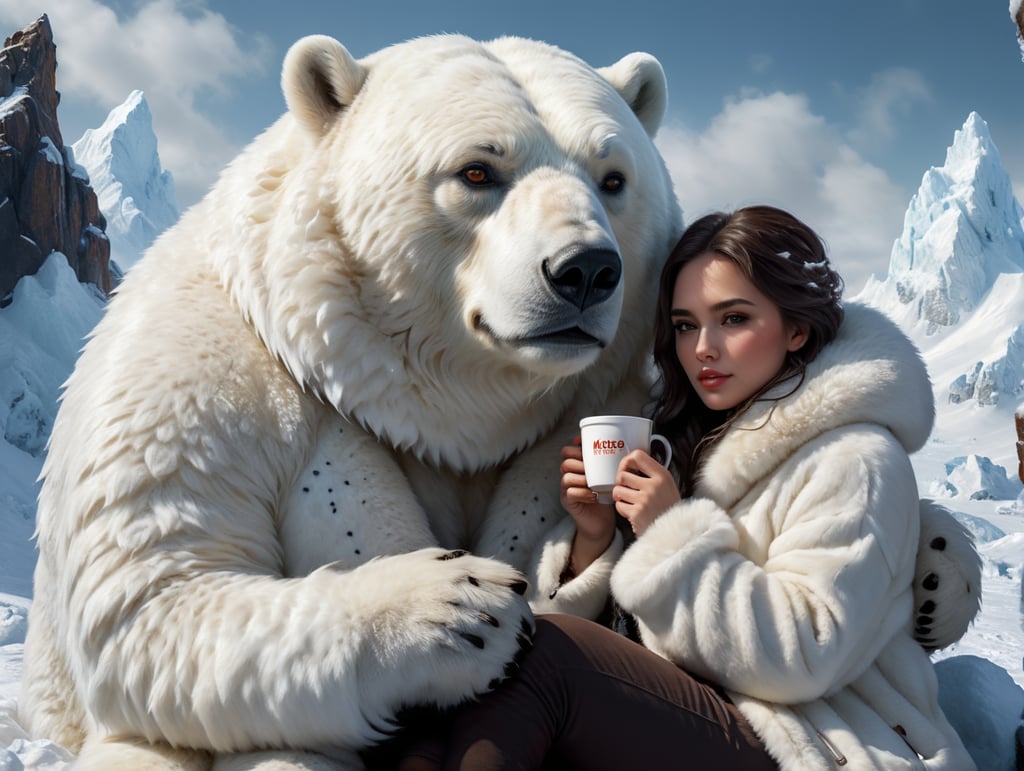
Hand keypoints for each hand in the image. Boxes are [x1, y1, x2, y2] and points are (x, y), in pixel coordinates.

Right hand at [560, 439, 616, 572]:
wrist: (602, 522)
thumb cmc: (607, 496)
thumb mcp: (609, 477)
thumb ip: (611, 464)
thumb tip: (629, 448)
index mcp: (577, 467)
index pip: (567, 452)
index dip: (574, 447)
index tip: (584, 445)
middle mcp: (569, 476)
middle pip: (565, 463)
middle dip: (579, 463)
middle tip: (593, 469)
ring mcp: (566, 489)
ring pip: (566, 477)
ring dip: (582, 478)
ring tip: (594, 483)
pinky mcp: (568, 502)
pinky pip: (570, 493)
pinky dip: (583, 493)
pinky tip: (593, 496)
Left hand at [612, 449, 679, 535]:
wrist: (676, 532)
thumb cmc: (669, 508)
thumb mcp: (667, 485)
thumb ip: (652, 473)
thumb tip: (632, 462)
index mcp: (662, 475)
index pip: (637, 456)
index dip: (627, 461)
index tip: (626, 468)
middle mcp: (653, 486)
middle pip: (622, 474)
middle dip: (621, 482)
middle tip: (627, 488)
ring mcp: (644, 500)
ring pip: (617, 490)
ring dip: (621, 496)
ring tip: (631, 501)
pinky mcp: (637, 514)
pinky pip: (619, 505)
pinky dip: (623, 509)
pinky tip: (633, 511)